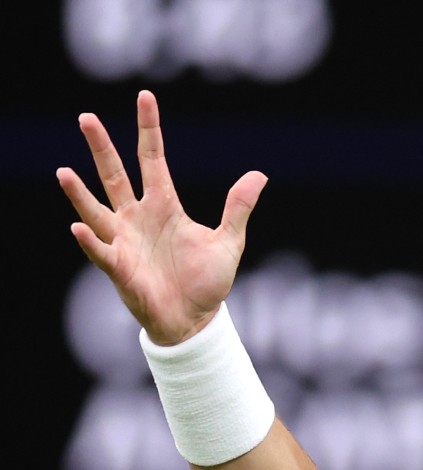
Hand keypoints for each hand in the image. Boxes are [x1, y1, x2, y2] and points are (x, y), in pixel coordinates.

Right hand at [56, 90, 266, 345]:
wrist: (195, 320)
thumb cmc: (207, 281)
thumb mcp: (228, 241)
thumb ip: (237, 208)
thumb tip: (259, 174)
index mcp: (165, 206)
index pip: (153, 159)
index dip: (149, 129)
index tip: (145, 97)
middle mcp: (138, 218)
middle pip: (115, 175)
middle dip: (102, 148)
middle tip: (86, 118)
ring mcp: (124, 241)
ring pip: (96, 210)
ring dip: (79, 193)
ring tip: (64, 172)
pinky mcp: (119, 268)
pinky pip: (101, 251)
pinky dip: (91, 240)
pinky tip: (79, 227)